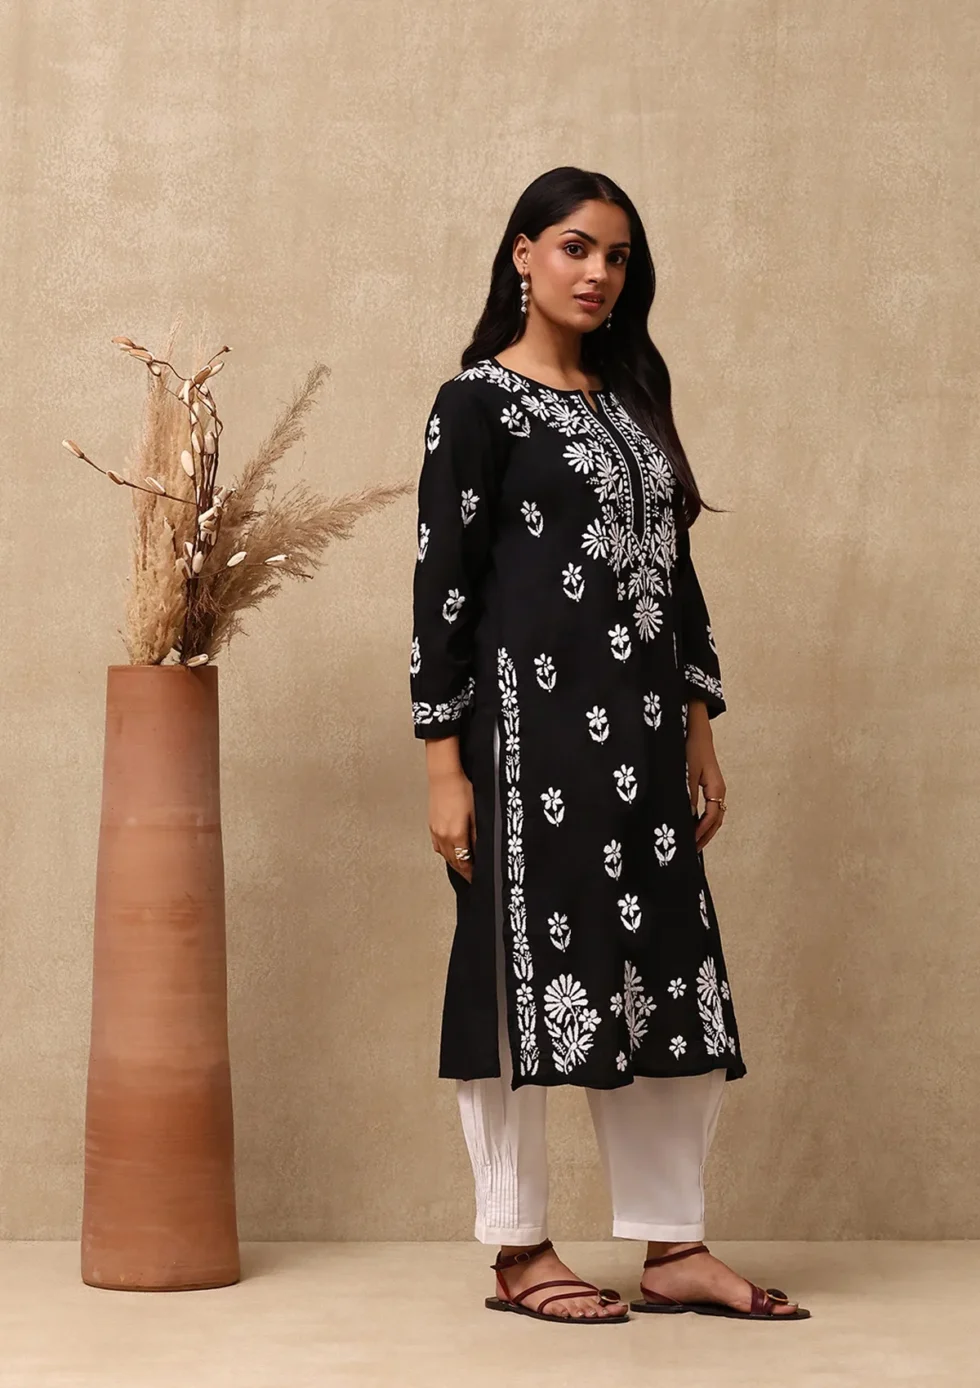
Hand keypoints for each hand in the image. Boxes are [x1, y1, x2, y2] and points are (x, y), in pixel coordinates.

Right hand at [428, 765, 476, 882]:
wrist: (444, 776)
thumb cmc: (462, 789)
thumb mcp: (476, 814)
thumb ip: (477, 835)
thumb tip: (480, 851)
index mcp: (456, 835)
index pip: (464, 862)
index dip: (470, 873)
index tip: (476, 879)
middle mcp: (444, 836)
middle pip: (454, 861)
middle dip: (463, 871)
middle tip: (470, 877)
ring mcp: (436, 831)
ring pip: (445, 855)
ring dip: (454, 863)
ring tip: (462, 868)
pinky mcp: (432, 825)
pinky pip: (438, 846)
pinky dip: (445, 853)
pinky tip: (450, 852)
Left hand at [686, 701, 725, 851]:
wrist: (697, 731)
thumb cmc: (692, 749)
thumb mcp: (687, 772)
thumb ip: (688, 794)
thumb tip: (688, 815)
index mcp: (716, 788)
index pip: (711, 817)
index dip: (701, 832)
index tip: (690, 843)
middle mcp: (719, 791)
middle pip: (716, 821)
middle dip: (705, 836)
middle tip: (693, 850)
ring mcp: (716, 789)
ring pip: (715, 816)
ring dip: (705, 830)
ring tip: (693, 843)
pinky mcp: (710, 786)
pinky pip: (710, 808)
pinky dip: (704, 820)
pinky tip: (693, 825)